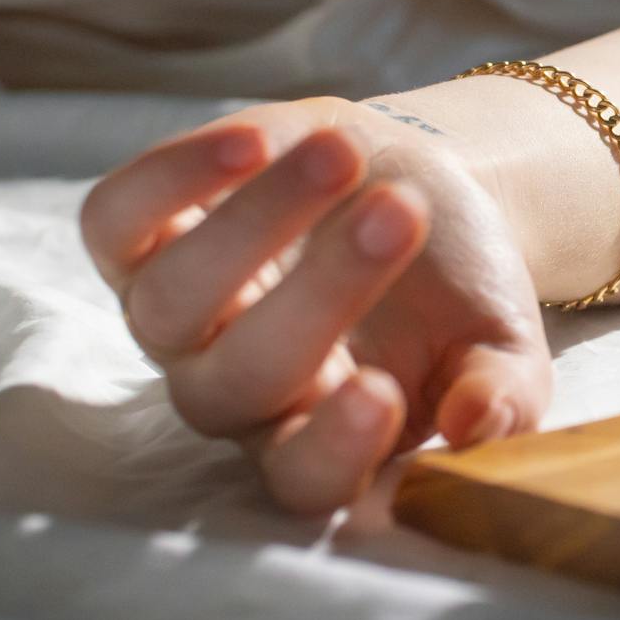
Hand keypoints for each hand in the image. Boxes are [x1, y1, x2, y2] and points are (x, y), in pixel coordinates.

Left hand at [80, 97, 551, 512]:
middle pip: (239, 381)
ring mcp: (178, 320)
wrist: (412, 190)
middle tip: (400, 215)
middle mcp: (236, 394)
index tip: (384, 393)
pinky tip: (254, 141)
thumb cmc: (457, 292)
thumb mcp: (502, 346)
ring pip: (167, 301)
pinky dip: (172, 178)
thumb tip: (476, 429)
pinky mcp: (139, 239)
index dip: (331, 448)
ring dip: (255, 222)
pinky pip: (117, 220)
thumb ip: (502, 399)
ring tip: (344, 154)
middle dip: (319, 293)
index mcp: (326, 439)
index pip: (306, 477)